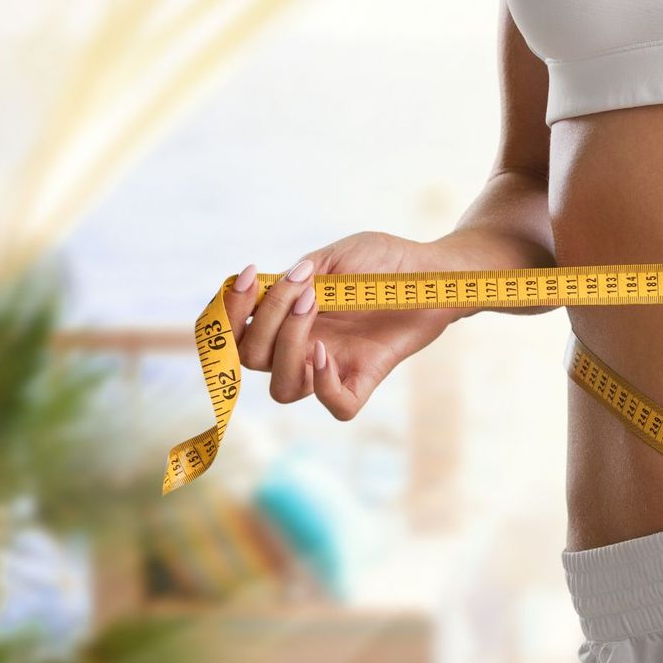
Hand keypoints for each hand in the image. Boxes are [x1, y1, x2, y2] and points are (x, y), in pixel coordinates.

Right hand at [225, 231, 461, 420]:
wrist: (435, 272)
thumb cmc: (385, 261)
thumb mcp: (336, 256)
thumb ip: (300, 277)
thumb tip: (273, 291)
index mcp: (287, 318)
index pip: (235, 333)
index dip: (227, 314)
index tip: (246, 278)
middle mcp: (304, 346)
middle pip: (252, 358)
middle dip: (265, 321)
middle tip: (303, 288)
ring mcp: (333, 365)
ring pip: (282, 388)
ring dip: (286, 347)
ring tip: (314, 306)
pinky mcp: (367, 378)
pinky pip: (337, 406)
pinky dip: (325, 386)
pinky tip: (328, 352)